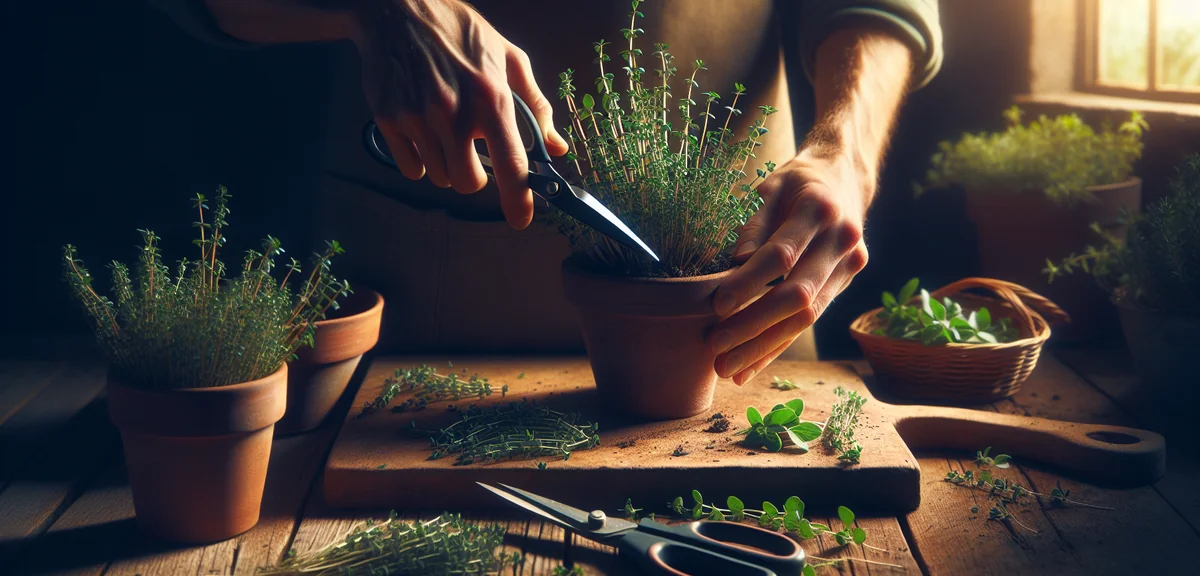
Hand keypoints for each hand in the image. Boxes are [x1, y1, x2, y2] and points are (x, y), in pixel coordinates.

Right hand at [352, 0, 568, 228]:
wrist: (396, 8)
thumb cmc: (459, 31)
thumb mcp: (508, 58)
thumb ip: (537, 106)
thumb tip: (558, 147)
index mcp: (491, 97)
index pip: (511, 165)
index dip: (519, 200)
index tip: (522, 219)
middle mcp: (455, 113)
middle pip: (469, 184)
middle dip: (475, 177)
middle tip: (473, 153)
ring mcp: (419, 118)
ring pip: (440, 177)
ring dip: (447, 165)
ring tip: (445, 130)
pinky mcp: (390, 120)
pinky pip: (411, 167)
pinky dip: (419, 160)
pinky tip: (423, 131)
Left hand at [707, 152, 870, 384]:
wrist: (844, 178)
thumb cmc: (796, 182)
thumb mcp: (770, 187)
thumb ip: (753, 225)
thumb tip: (735, 265)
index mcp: (819, 209)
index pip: (781, 254)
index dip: (748, 283)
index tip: (716, 304)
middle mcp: (842, 239)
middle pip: (797, 294)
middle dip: (754, 325)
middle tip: (716, 346)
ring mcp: (850, 264)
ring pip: (807, 316)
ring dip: (764, 346)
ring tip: (727, 368)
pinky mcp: (847, 282)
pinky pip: (810, 320)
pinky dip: (778, 344)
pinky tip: (750, 366)